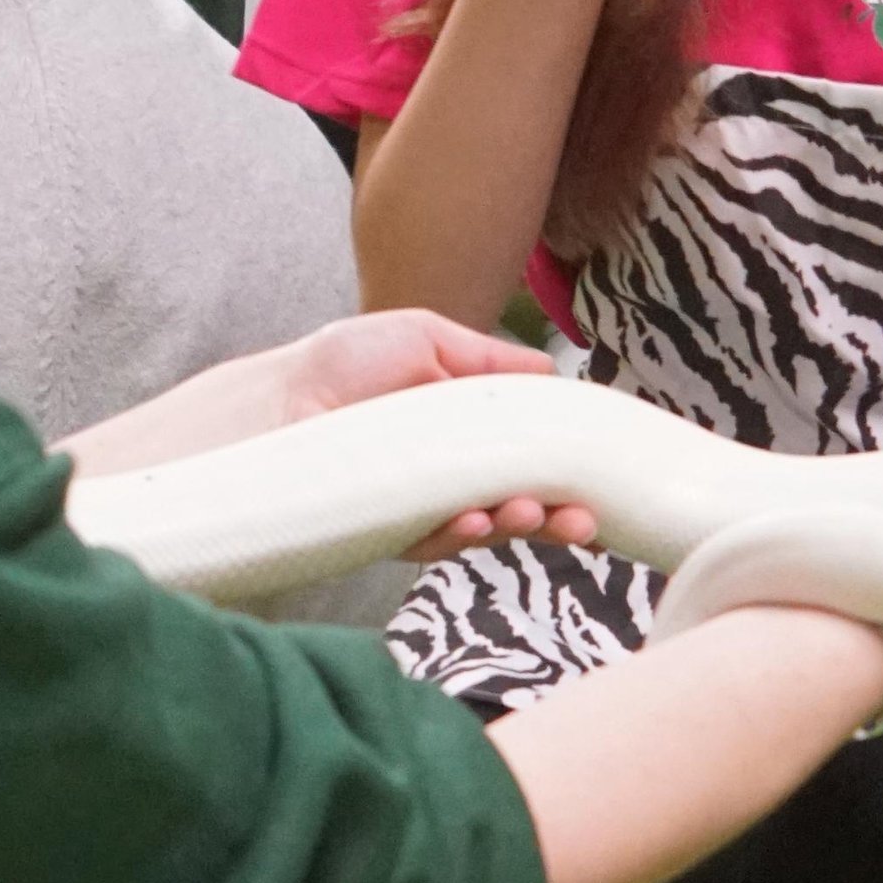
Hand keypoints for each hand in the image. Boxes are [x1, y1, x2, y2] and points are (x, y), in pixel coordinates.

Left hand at [275, 313, 599, 557]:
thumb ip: (488, 359)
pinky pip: (435, 544)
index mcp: (468, 433)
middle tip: (583, 521)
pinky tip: (474, 519)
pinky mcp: (390, 532)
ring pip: (486, 531)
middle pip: (522, 505)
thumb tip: (552, 368)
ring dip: (518, 527)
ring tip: (532, 514)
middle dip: (559, 518)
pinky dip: (460, 534)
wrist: (278, 397)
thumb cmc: (343, 363)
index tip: (605, 484)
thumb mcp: (425, 338)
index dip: (569, 476)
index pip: (531, 461)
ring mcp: (423, 507)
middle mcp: (452, 474)